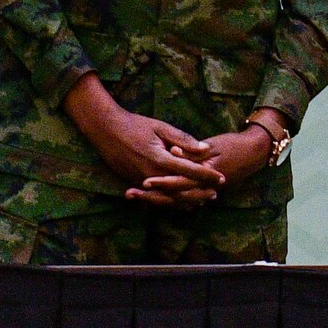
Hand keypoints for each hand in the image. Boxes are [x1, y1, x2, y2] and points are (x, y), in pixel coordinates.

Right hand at [63, 74, 223, 202]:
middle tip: (215, 193)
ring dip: (186, 200)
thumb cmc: (135, 125)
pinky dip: (170, 201)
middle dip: (200, 192)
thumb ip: (183, 139)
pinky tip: (180, 202)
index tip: (222, 178)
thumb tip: (205, 148)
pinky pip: (155, 197)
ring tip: (202, 201)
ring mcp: (141, 181)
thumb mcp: (161, 127)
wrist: (106, 130)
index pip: (190, 171)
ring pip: (168, 197)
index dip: (207, 175)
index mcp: (161, 159)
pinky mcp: (134, 182)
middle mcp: (151, 174)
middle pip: (181, 190)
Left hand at [127, 126, 273, 206]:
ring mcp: (203, 190)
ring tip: (135, 196)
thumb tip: (172, 151)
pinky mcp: (203, 189)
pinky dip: (168, 199)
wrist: (256, 151)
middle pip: (173, 196)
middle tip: (131, 193)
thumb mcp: (214, 145)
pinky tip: (152, 199)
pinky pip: (183, 199)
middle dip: (151, 195)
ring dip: (155, 199)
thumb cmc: (235, 145)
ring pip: (176, 200)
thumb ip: (193, 151)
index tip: (143, 181)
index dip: (161, 182)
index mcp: (205, 174)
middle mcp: (203, 186)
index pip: (179, 181)